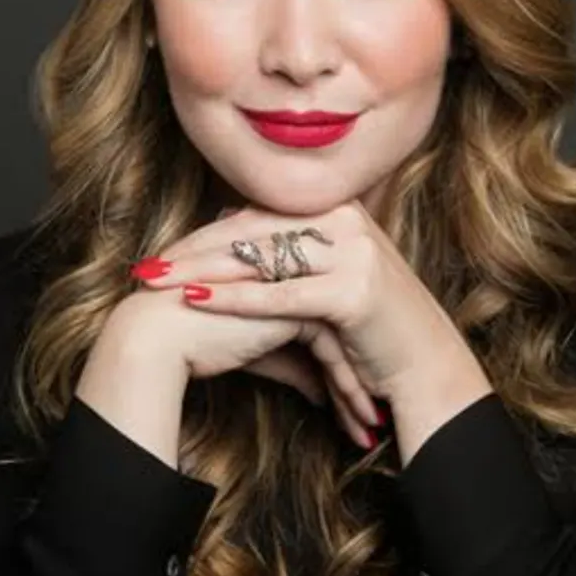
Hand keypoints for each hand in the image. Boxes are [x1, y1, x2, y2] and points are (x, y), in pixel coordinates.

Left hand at [137, 198, 487, 413]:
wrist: (426, 365)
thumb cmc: (373, 327)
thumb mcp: (329, 276)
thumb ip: (285, 251)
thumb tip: (227, 222)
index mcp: (339, 210)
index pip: (259, 216)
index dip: (208, 235)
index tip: (167, 253)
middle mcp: (347, 220)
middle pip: (254, 232)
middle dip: (196, 252)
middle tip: (149, 268)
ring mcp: (354, 252)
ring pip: (263, 259)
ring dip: (205, 273)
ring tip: (161, 285)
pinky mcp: (353, 290)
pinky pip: (281, 295)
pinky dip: (236, 300)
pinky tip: (197, 303)